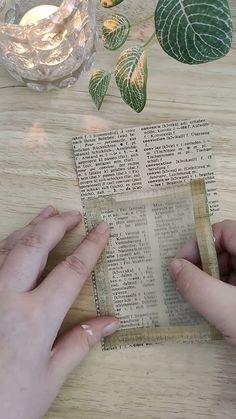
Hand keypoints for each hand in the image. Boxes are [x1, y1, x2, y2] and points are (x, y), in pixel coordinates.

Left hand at [0, 206, 118, 418]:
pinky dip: (8, 242)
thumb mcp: (49, 378)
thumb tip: (111, 323)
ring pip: (10, 246)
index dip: (91, 247)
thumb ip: (80, 343)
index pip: (71, 270)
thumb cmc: (7, 402)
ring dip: (32, 226)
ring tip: (48, 212)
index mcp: (35, 318)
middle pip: (36, 245)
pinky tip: (16, 237)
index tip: (102, 230)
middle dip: (58, 224)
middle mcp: (8, 297)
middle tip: (74, 215)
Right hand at [170, 220, 235, 345]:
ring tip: (200, 299)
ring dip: (211, 279)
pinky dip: (221, 291)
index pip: (224, 231)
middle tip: (187, 284)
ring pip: (231, 267)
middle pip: (227, 248)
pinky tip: (215, 308)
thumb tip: (174, 266)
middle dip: (204, 264)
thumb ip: (197, 285)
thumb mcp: (226, 310)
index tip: (181, 265)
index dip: (200, 243)